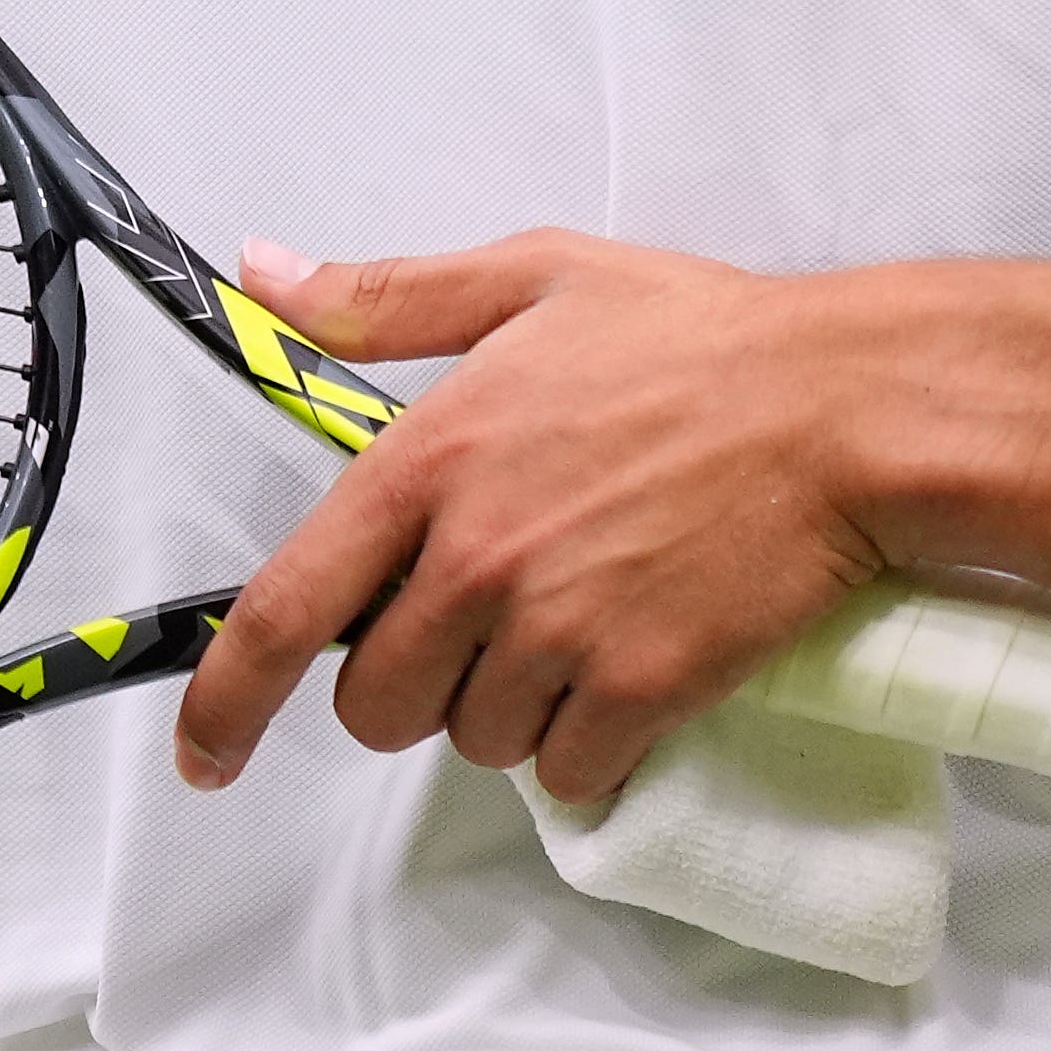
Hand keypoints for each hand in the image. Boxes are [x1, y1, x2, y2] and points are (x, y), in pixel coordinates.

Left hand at [169, 231, 892, 811]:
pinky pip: (567, 771)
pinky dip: (589, 745)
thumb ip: (389, 299)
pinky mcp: (640, 685)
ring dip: (511, 708)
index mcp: (431, 459)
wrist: (846, 405)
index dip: (226, 700)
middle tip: (488, 621)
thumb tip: (263, 279)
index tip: (204, 755)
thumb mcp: (536, 279)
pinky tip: (629, 673)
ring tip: (581, 625)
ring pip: (476, 741)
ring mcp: (557, 629)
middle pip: (378, 705)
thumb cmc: (699, 336)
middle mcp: (476, 558)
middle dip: (415, 684)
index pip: (286, 609)